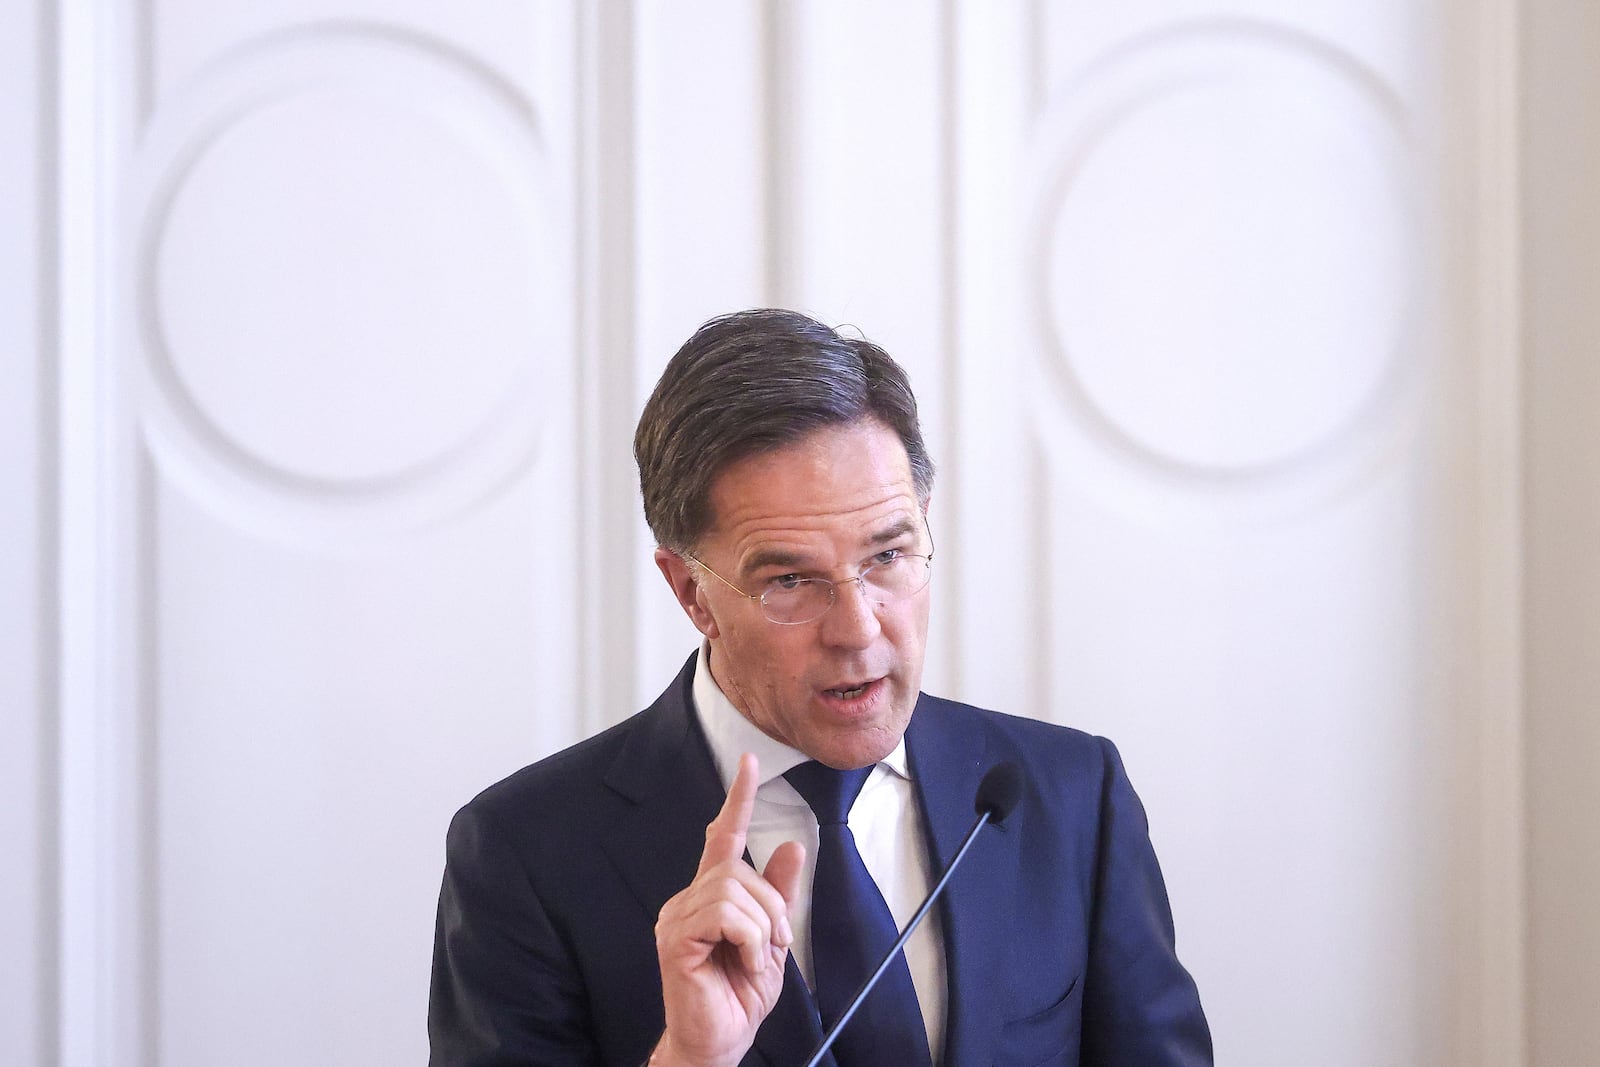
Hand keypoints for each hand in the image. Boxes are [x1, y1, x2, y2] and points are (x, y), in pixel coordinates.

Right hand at [651, 753, 805, 1066]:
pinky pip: (724, 914)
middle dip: (772, 906)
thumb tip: (792, 846)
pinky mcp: (675, 939)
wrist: (719, 1042)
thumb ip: (777, 895)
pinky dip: (749, 939)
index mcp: (709, 897)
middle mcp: (687, 900)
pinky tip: (745, 964)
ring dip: (762, 927)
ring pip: (733, 890)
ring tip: (757, 959)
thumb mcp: (772, 940)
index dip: (737, 799)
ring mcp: (676, 918)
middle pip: (738, 869)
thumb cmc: (737, 996)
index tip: (749, 762)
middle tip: (776, 946)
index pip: (721, 837)